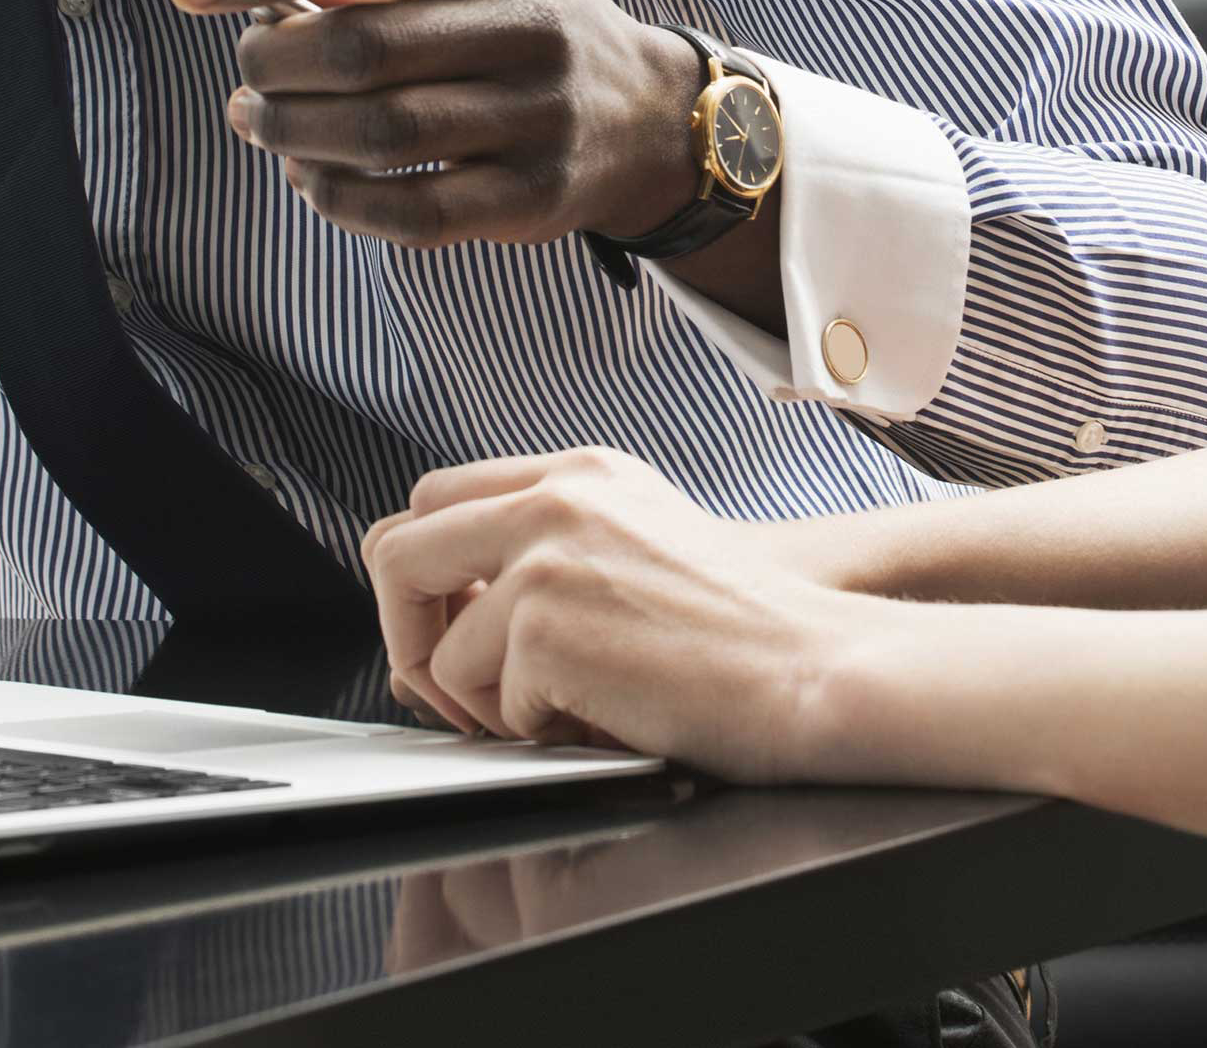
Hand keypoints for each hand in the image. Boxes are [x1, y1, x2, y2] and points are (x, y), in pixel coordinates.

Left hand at [170, 0, 716, 252]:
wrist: (643, 111)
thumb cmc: (516, 21)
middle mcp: (530, 26)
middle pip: (362, 51)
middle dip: (273, 63)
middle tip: (246, 70)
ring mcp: (538, 117)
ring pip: (379, 137)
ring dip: (292, 133)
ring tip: (259, 121)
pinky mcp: (535, 197)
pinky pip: (411, 213)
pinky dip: (337, 200)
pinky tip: (310, 179)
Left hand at [363, 446, 879, 776]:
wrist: (810, 666)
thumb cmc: (741, 631)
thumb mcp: (639, 548)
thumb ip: (549, 553)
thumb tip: (446, 619)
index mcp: (580, 472)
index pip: (434, 500)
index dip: (425, 579)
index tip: (452, 630)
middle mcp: (557, 497)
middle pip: (396, 550)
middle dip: (406, 633)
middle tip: (456, 689)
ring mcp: (546, 556)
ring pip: (438, 651)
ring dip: (484, 703)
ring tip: (563, 713)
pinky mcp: (544, 624)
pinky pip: (487, 705)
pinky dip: (533, 733)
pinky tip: (599, 720)